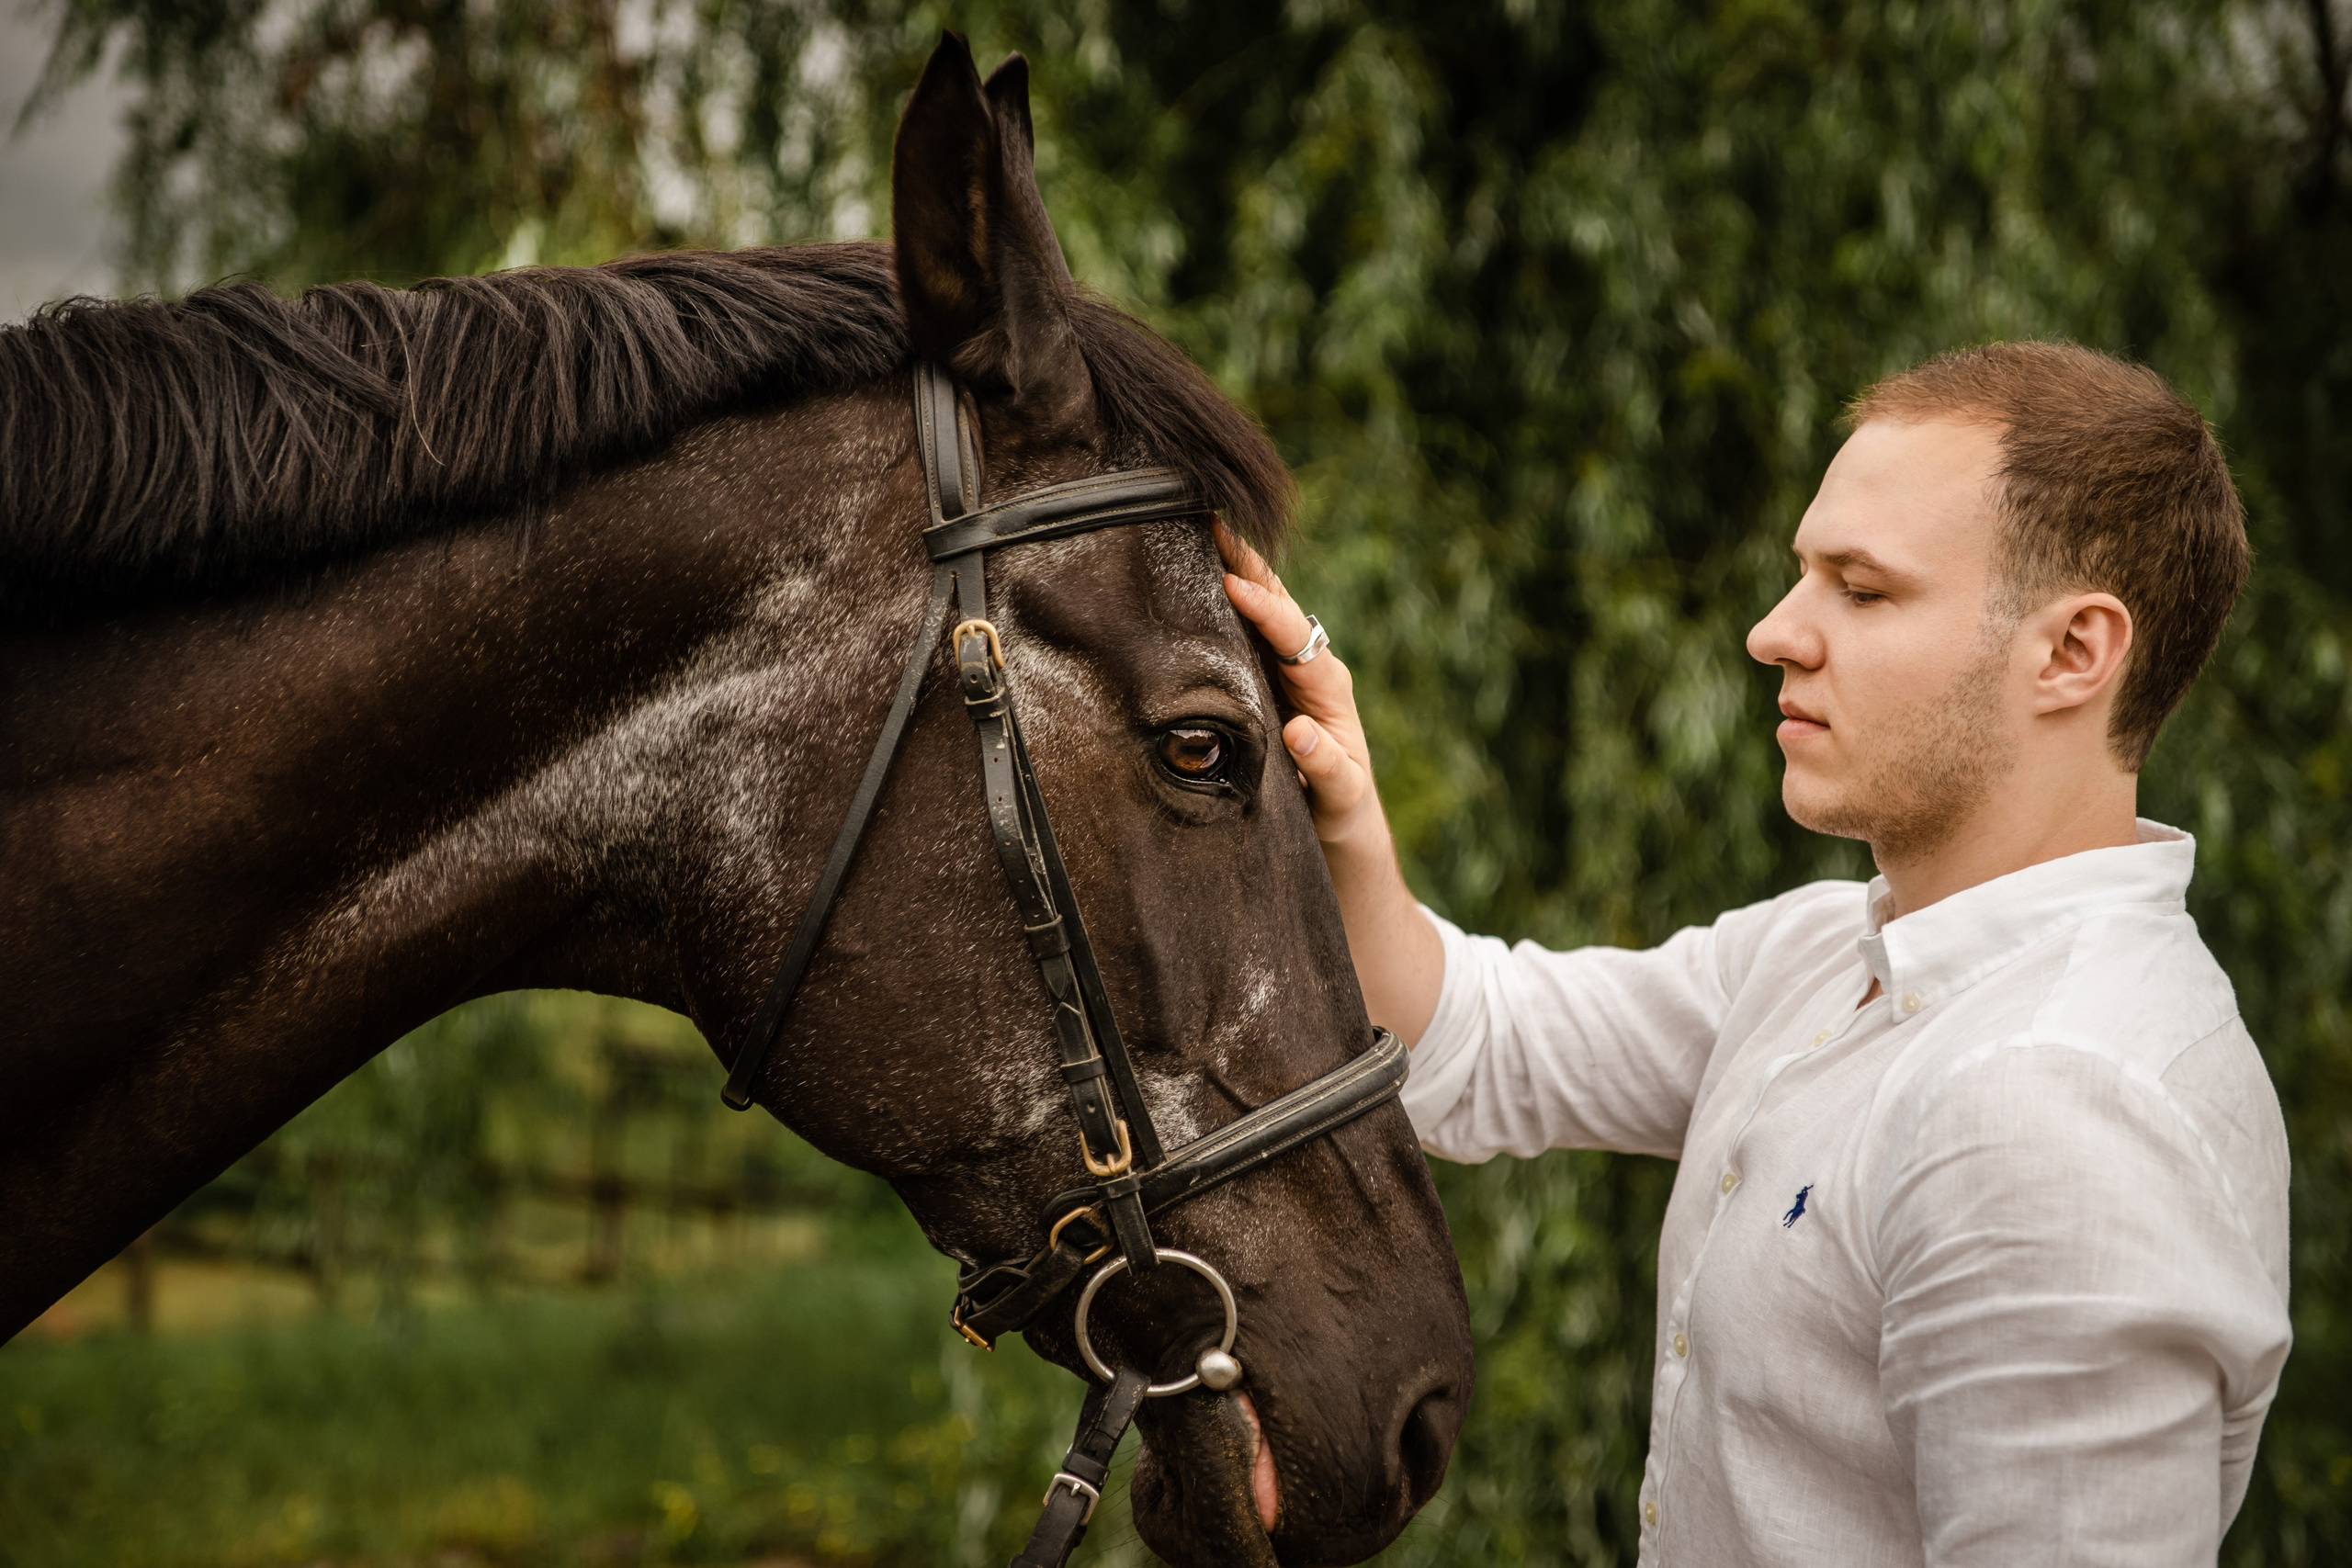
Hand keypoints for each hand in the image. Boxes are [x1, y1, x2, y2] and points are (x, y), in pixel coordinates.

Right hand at [1215, 521, 1381, 849]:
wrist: (1341, 814)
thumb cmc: (1341, 805)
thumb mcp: (1339, 792)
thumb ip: (1325, 766)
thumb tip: (1300, 732)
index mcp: (1328, 685)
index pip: (1293, 635)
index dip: (1264, 608)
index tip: (1232, 583)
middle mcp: (1310, 665)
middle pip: (1279, 603)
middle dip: (1247, 564)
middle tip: (1210, 522)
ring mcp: (1289, 666)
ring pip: (1263, 608)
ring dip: (1234, 570)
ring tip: (1198, 532)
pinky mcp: (1269, 675)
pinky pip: (1246, 630)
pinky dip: (1224, 599)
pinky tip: (1195, 577)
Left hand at [1216, 521, 1441, 1042]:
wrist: (1350, 926)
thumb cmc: (1279, 846)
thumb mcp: (1234, 782)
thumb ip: (1204, 740)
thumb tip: (1121, 701)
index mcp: (1289, 705)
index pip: (1264, 630)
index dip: (1235, 578)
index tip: (1191, 526)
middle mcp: (1323, 719)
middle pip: (1296, 637)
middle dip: (1260, 586)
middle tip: (1219, 539)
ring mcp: (1344, 760)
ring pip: (1325, 687)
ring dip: (1288, 641)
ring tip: (1249, 598)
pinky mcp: (1355, 813)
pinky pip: (1341, 778)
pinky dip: (1322, 755)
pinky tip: (1299, 733)